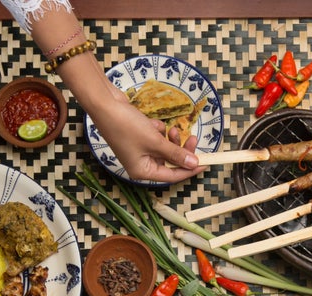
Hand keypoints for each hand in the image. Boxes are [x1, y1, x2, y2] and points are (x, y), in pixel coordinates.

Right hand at [88, 92, 203, 184]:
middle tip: (194, 138)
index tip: (206, 162)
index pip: (172, 176)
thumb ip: (175, 154)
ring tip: (173, 128)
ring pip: (164, 148)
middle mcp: (140, 164)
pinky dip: (157, 130)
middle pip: (169, 161)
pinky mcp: (138, 138)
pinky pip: (156, 137)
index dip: (190, 169)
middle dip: (181, 149)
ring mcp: (138, 151)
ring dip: (170, 138)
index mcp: (142, 171)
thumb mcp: (155, 141)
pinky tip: (151, 123)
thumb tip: (193, 164)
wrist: (105, 104)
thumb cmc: (126, 125)